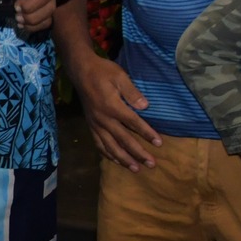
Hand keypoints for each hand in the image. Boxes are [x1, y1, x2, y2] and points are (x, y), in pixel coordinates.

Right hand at [72, 52, 159, 170]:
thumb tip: (145, 106)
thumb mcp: (120, 76)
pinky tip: (116, 161)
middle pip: (123, 140)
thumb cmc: (103, 72)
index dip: (147, 134)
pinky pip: (99, 144)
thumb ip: (132, 92)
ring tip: (136, 169)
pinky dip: (108, 154)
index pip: (133, 123)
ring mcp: (96, 124)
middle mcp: (104, 119)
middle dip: (138, 153)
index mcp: (112, 107)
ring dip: (123, 159)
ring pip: (110, 146)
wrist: (80, 71)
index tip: (159, 143)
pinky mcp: (91, 125)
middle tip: (151, 164)